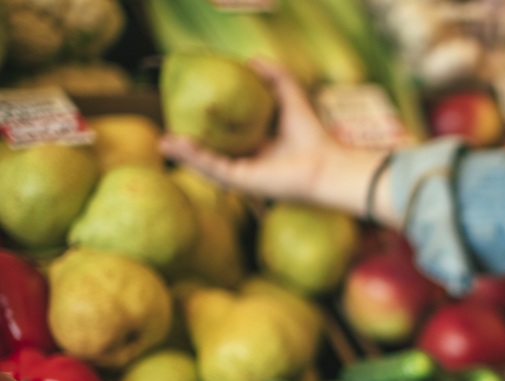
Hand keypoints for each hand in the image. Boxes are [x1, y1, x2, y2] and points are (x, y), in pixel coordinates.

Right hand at [159, 59, 393, 220]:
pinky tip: (176, 145)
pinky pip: (212, 168)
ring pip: (206, 163)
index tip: (185, 110)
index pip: (226, 137)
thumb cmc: (313, 135)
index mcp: (257, 146)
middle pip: (211, 153)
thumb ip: (276, 76)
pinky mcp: (241, 182)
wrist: (325, 164)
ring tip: (163, 140)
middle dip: (187, 145)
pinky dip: (193, 158)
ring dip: (184, 153)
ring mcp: (243, 174)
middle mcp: (248, 162)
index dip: (206, 126)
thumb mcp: (291, 97)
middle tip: (166, 128)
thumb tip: (253, 59)